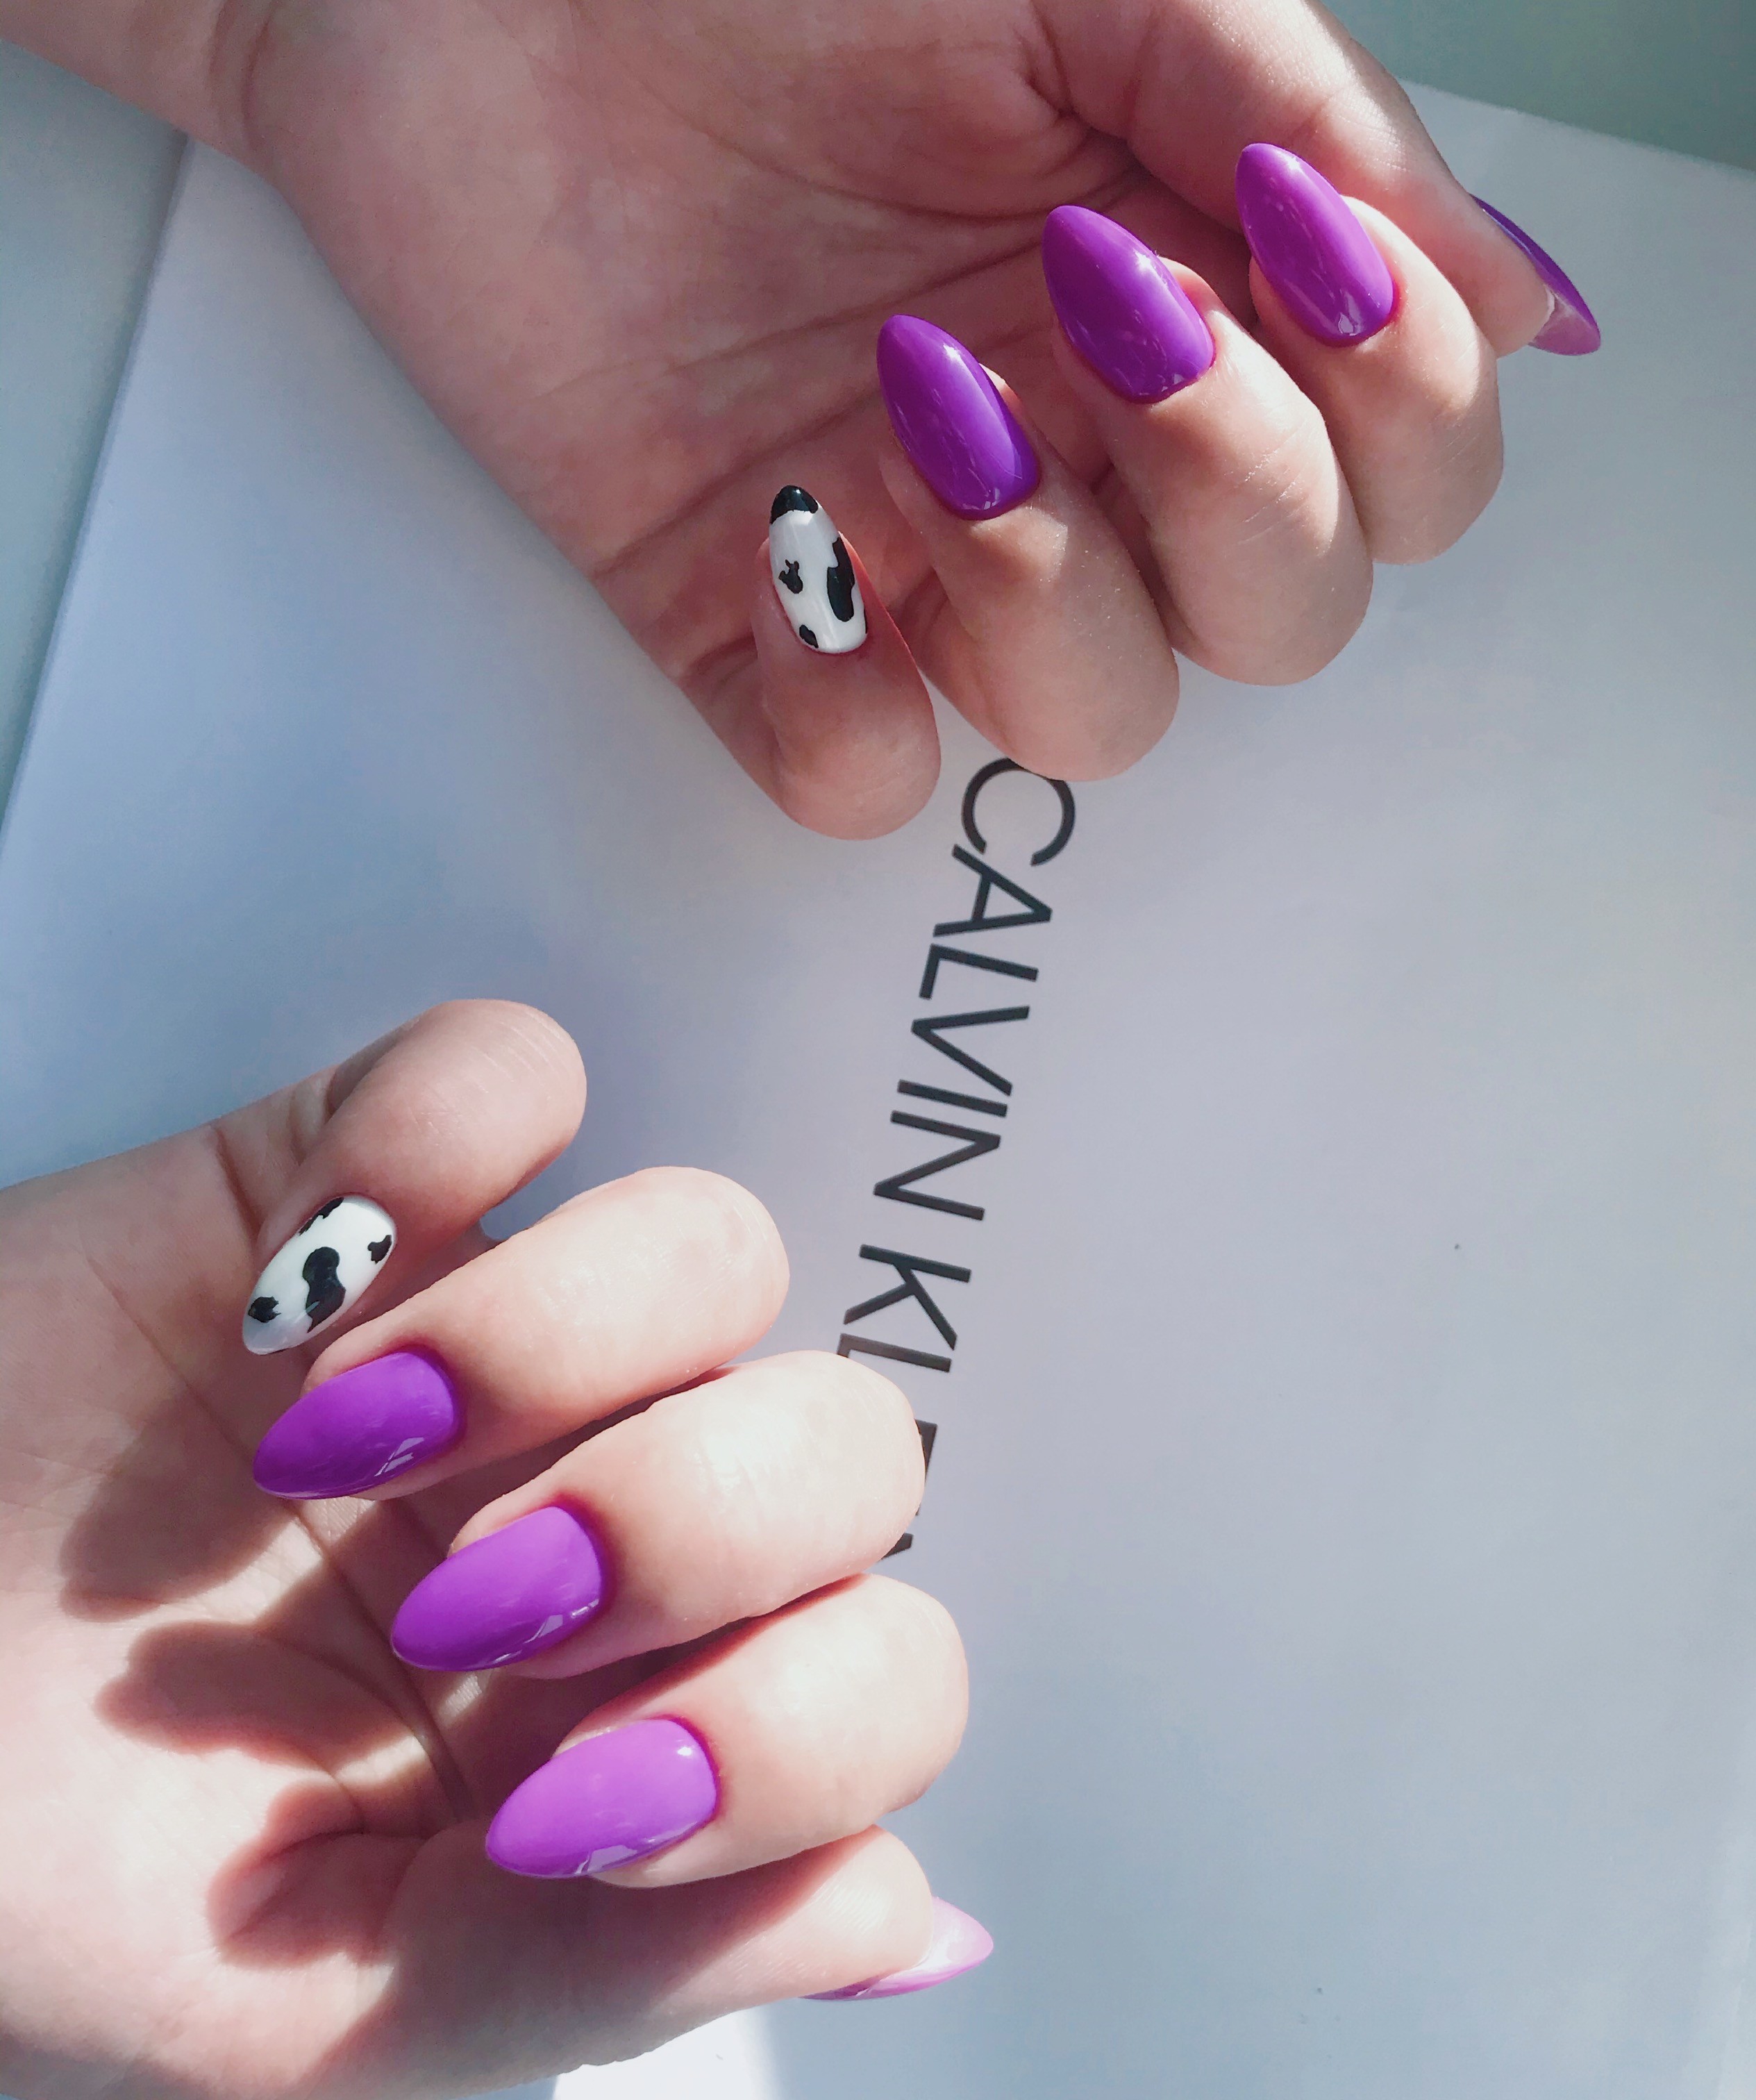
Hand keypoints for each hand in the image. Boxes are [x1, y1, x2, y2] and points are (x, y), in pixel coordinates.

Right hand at [0, 1002, 972, 2099]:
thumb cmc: (41, 1879)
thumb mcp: (329, 2016)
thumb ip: (621, 1973)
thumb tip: (908, 1915)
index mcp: (635, 1707)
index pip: (889, 1666)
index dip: (791, 1730)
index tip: (561, 1805)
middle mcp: (601, 1504)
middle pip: (844, 1434)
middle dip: (692, 1523)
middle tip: (480, 1605)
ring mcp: (491, 1330)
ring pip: (715, 1241)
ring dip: (553, 1347)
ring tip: (338, 1449)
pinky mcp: (350, 1181)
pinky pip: (507, 1067)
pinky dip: (434, 1142)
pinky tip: (294, 1275)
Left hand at [8, 0, 1584, 835]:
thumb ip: (1303, 122)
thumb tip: (1525, 308)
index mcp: (1196, 297)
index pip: (1407, 468)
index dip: (1392, 409)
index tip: (1277, 255)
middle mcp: (1088, 449)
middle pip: (1285, 621)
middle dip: (1236, 500)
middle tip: (1104, 325)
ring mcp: (923, 552)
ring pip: (1097, 726)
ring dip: (1053, 596)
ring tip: (921, 413)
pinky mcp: (746, 617)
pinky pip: (857, 774)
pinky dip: (847, 707)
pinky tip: (792, 544)